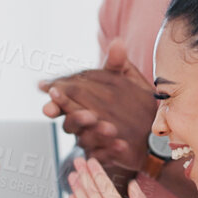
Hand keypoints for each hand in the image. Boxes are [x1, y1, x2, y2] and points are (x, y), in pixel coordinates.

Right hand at [39, 42, 157, 174]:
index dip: (57, 97)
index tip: (51, 91)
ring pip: (85, 139)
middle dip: (77, 117)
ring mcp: (90, 140)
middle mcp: (81, 123)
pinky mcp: (103, 155)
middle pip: (71, 122)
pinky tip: (122, 144)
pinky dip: (111, 150)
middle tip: (88, 114)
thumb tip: (118, 43)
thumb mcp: (123, 79)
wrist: (146, 129)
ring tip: (110, 128)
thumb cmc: (127, 101)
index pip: (64, 99)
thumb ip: (116, 64)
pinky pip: (104, 155)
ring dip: (96, 132)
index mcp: (79, 102)